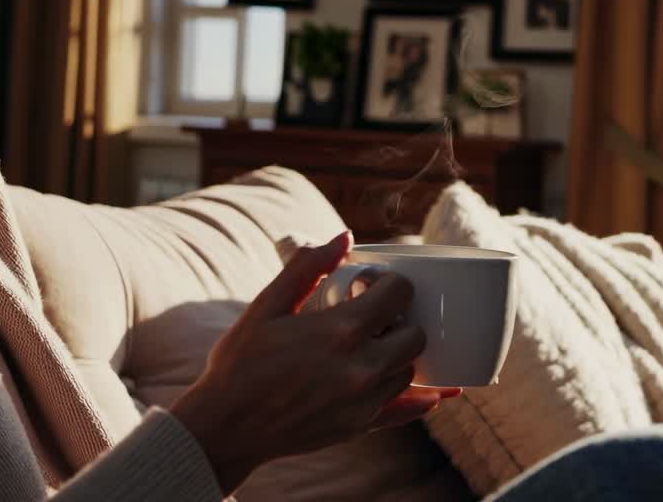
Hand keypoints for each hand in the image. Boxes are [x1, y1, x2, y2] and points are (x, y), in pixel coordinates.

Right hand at [170, 232, 459, 493]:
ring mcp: (363, 402)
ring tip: (376, 345)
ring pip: (410, 370)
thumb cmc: (240, 362)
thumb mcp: (266, 306)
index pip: (399, 294)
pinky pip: (407, 412)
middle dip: (402, 319)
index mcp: (339, 330)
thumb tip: (345, 236)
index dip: (391, 285)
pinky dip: (422, 401)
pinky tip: (437, 393)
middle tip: (377, 317)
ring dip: (401, 354)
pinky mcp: (360, 427)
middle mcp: (360, 368)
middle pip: (415, 334)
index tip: (375, 286)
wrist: (225, 426)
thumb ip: (306, 267)